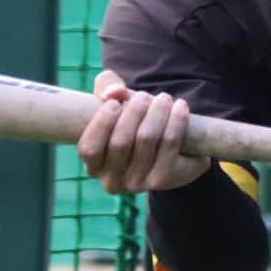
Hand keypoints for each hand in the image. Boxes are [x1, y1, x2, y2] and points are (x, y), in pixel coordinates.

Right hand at [76, 70, 210, 194]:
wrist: (172, 145)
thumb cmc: (132, 119)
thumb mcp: (113, 99)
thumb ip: (106, 86)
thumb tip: (115, 91)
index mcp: (94, 165)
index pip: (89, 149)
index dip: (102, 123)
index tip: (115, 103)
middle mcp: (112, 180)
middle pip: (120, 142)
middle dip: (134, 111)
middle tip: (144, 96)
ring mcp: (138, 183)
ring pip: (146, 140)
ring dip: (157, 112)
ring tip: (164, 98)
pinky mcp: (163, 179)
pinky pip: (170, 145)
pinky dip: (176, 121)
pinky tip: (180, 107)